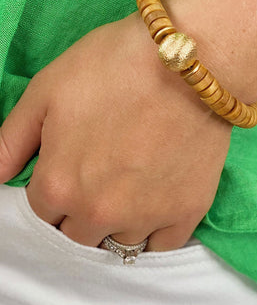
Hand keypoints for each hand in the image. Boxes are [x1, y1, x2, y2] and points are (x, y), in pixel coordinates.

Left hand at [0, 11, 231, 250]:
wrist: (190, 58)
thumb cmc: (114, 65)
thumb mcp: (46, 90)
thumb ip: (10, 142)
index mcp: (58, 186)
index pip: (42, 213)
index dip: (55, 185)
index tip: (73, 163)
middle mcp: (98, 212)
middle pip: (78, 234)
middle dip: (82, 209)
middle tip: (102, 171)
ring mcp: (145, 216)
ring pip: (118, 243)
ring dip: (117, 221)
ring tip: (130, 182)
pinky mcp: (187, 210)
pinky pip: (161, 246)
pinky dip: (153, 230)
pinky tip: (154, 200)